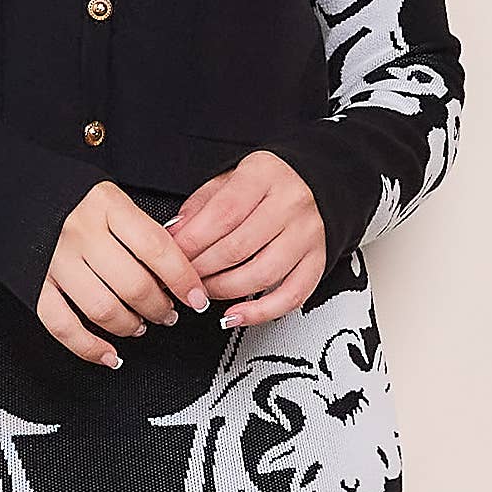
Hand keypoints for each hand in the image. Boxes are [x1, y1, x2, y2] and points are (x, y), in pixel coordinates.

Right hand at [36, 180, 211, 366]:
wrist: (12, 189)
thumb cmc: (69, 195)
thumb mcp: (110, 196)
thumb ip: (139, 228)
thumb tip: (179, 266)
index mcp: (106, 205)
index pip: (157, 249)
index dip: (184, 279)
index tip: (197, 298)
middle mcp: (80, 233)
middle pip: (133, 285)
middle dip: (159, 307)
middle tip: (168, 312)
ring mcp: (55, 260)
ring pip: (103, 309)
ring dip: (130, 325)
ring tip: (140, 324)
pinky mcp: (33, 283)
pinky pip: (62, 324)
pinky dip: (88, 347)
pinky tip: (108, 355)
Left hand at [165, 151, 325, 326]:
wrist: (320, 181)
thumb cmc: (271, 181)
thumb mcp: (232, 178)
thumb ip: (202, 204)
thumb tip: (175, 234)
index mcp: (264, 176)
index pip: (223, 214)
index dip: (192, 241)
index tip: (172, 255)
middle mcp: (290, 204)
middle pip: (238, 247)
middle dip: (201, 269)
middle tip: (182, 277)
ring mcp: (307, 234)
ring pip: (262, 274)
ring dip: (224, 290)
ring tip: (203, 291)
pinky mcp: (318, 260)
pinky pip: (292, 295)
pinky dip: (261, 312)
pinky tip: (236, 315)